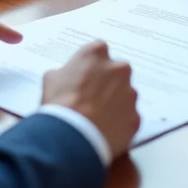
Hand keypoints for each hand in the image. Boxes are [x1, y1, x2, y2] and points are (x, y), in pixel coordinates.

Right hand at [42, 41, 139, 161]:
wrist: (71, 136)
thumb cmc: (59, 104)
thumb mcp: (52, 79)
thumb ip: (67, 72)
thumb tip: (68, 78)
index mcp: (96, 53)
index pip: (98, 51)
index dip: (91, 66)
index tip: (85, 76)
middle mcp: (118, 68)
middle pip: (117, 71)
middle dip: (107, 82)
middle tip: (92, 98)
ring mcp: (130, 93)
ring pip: (125, 95)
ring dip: (115, 103)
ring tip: (97, 118)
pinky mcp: (136, 117)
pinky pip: (129, 118)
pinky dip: (120, 124)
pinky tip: (104, 131)